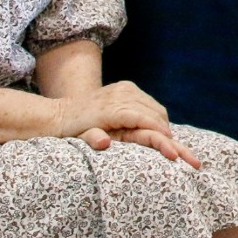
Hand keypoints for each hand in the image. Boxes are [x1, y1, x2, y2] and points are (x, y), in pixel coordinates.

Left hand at [54, 81, 196, 165]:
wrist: (61, 113)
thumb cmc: (73, 131)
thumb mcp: (80, 138)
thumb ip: (93, 139)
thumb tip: (104, 143)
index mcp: (112, 108)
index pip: (144, 119)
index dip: (160, 133)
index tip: (173, 148)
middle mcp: (121, 94)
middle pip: (154, 112)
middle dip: (166, 130)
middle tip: (175, 150)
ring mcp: (124, 88)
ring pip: (154, 107)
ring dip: (162, 123)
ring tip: (165, 141)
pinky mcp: (126, 86)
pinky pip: (149, 102)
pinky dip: (155, 115)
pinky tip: (154, 128)